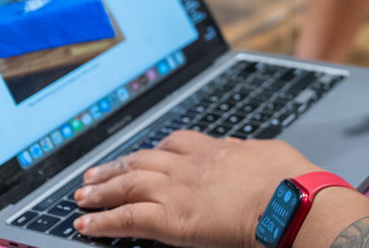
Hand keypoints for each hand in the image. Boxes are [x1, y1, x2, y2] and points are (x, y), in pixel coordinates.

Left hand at [74, 131, 320, 246]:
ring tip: (81, 196)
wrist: (286, 200)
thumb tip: (243, 150)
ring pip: (127, 185)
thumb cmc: (287, 180)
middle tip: (95, 173)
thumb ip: (246, 152)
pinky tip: (85, 224)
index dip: (155, 150)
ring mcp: (175, 190)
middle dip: (116, 168)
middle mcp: (188, 165)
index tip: (143, 155)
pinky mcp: (169, 220)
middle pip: (142, 161)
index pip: (174, 143)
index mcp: (213, 150)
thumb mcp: (266, 153)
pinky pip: (126, 218)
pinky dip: (102, 221)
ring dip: (101, 190)